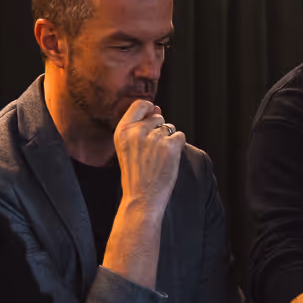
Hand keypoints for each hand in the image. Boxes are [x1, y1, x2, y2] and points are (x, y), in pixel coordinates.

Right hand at [112, 100, 185, 216]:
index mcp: (122, 131)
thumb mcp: (127, 148)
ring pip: (169, 127)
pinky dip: (177, 147)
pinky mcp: (170, 146)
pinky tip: (168, 160)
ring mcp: (154, 138)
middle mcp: (137, 131)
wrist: (141, 198)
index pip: (140, 104)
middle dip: (159, 130)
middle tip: (152, 152)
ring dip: (168, 140)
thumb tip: (157, 107)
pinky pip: (180, 136)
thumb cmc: (135, 174)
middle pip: (158, 117)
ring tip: (158, 158)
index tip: (152, 118)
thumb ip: (139, 126)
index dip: (149, 109)